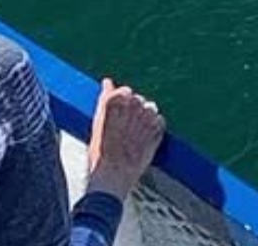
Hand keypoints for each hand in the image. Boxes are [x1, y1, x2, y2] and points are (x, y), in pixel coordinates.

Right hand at [84, 78, 165, 196]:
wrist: (113, 175)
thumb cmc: (100, 152)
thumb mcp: (97, 123)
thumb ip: (104, 99)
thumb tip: (108, 82)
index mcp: (114, 101)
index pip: (125, 91)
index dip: (122, 103)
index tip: (119, 115)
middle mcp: (132, 106)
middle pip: (138, 100)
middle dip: (134, 110)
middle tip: (126, 128)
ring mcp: (146, 118)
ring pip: (151, 108)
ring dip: (146, 117)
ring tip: (136, 134)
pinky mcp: (157, 131)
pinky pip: (160, 120)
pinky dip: (155, 126)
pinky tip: (146, 138)